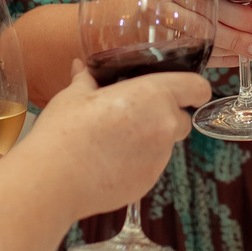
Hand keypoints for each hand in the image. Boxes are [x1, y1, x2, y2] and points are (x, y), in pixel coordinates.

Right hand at [17, 62, 208, 214]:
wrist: (54, 179)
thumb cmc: (64, 131)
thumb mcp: (73, 96)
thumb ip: (87, 79)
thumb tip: (82, 67)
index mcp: (153, 95)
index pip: (197, 87)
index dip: (194, 88)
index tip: (186, 90)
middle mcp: (164, 126)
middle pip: (182, 119)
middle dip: (166, 116)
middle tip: (134, 115)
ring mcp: (159, 158)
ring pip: (165, 145)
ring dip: (150, 140)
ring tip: (114, 141)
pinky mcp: (148, 183)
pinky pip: (150, 166)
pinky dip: (137, 163)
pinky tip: (108, 161)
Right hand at [131, 0, 251, 60]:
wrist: (113, 22)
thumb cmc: (155, 3)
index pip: (212, 0)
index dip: (240, 14)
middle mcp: (161, 5)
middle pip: (208, 23)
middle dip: (239, 35)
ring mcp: (156, 32)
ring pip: (202, 43)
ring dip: (231, 50)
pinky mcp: (156, 53)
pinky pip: (194, 57)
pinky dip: (217, 60)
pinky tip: (234, 60)